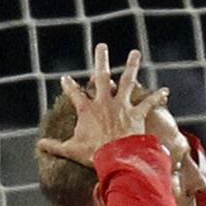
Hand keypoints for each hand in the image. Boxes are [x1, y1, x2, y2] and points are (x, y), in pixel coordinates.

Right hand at [38, 44, 168, 168]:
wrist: (116, 159)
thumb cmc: (94, 154)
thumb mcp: (71, 150)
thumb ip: (55, 146)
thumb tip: (39, 145)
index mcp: (87, 109)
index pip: (75, 93)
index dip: (69, 85)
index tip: (65, 78)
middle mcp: (104, 102)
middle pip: (101, 76)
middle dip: (101, 60)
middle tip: (102, 46)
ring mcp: (121, 106)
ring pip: (127, 81)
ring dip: (131, 66)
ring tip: (135, 53)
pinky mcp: (136, 115)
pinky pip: (148, 104)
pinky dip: (157, 98)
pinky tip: (166, 91)